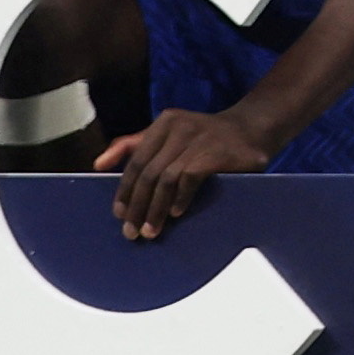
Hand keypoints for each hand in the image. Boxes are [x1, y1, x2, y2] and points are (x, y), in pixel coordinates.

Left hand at [102, 100, 275, 241]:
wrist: (255, 129)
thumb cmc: (208, 139)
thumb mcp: (171, 135)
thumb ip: (135, 146)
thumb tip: (98, 164)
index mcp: (165, 123)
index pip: (136, 161)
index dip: (125, 190)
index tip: (120, 215)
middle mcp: (180, 127)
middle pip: (148, 172)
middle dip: (137, 206)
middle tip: (132, 231)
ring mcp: (200, 138)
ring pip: (166, 178)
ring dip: (155, 209)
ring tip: (152, 231)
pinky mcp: (218, 152)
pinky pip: (190, 178)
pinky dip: (181, 198)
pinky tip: (176, 213)